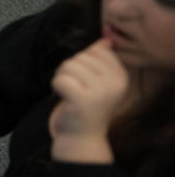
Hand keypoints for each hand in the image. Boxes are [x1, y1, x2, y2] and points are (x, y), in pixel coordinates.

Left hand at [48, 38, 126, 162]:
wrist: (82, 137)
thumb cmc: (87, 105)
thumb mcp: (100, 81)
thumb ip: (102, 59)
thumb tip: (104, 39)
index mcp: (121, 76)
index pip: (96, 51)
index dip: (83, 62)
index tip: (86, 80)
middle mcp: (115, 83)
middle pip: (80, 57)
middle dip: (70, 70)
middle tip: (76, 89)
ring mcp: (100, 92)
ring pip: (67, 66)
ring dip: (62, 78)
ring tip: (70, 93)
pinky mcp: (82, 100)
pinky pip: (59, 79)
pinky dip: (56, 87)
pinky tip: (65, 98)